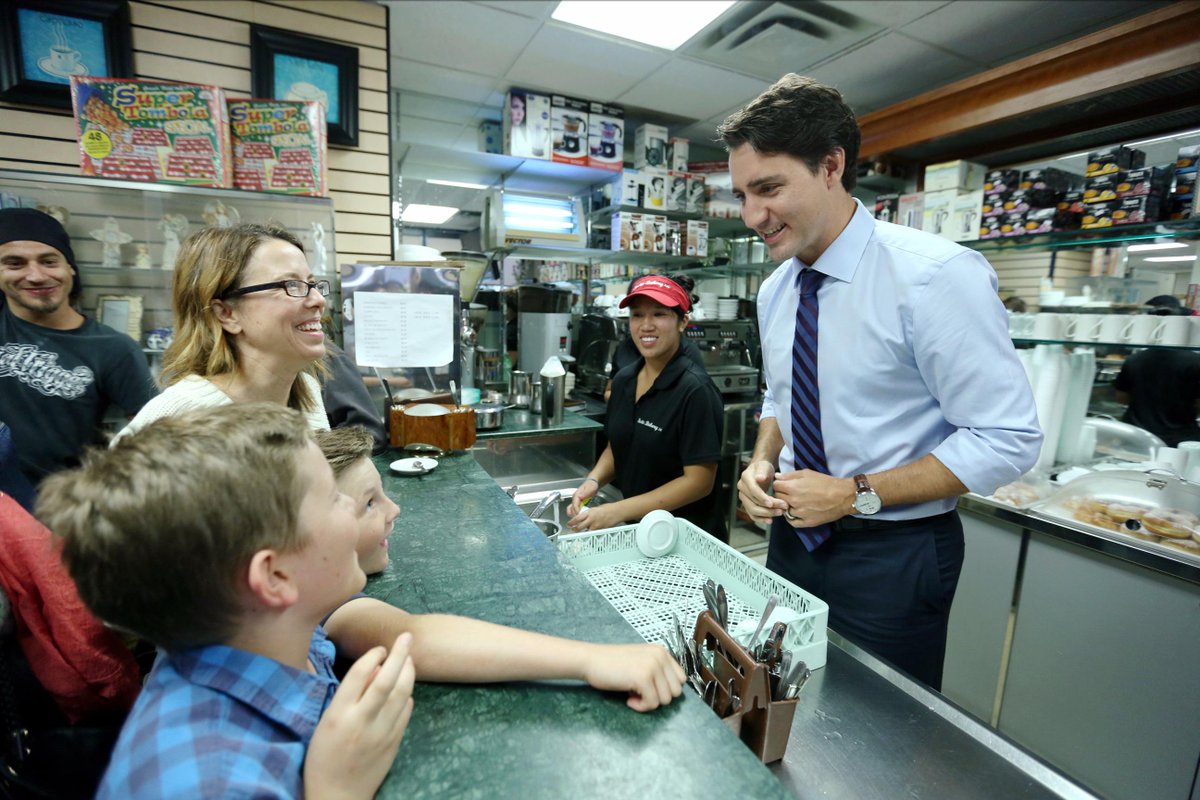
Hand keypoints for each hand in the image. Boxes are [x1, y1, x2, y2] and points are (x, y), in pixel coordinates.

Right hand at [305, 633, 415, 799]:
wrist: (338, 795)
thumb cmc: (323, 757)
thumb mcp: (326, 723)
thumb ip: (348, 696)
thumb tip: (374, 669)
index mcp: (338, 715)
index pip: (359, 674)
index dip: (372, 656)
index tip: (379, 648)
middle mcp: (362, 721)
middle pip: (386, 679)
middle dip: (399, 653)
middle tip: (407, 636)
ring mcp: (381, 732)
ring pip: (402, 693)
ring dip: (408, 671)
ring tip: (410, 658)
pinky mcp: (394, 742)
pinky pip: (406, 711)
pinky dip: (407, 694)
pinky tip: (405, 687)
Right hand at [567, 480, 597, 516]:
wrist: (592, 483)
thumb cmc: (591, 485)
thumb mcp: (591, 487)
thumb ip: (586, 492)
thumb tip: (580, 496)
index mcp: (577, 494)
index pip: (574, 504)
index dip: (576, 510)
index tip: (578, 515)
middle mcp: (575, 498)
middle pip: (572, 508)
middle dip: (574, 514)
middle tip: (579, 519)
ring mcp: (576, 500)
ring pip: (571, 509)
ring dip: (574, 514)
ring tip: (578, 519)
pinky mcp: (578, 502)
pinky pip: (575, 509)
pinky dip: (575, 513)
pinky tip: (579, 517)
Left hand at [567, 502, 623, 531]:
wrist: (616, 512)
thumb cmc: (607, 509)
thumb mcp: (595, 509)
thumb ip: (587, 513)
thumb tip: (581, 517)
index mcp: (590, 513)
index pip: (577, 518)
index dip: (571, 522)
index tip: (568, 524)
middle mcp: (592, 520)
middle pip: (579, 527)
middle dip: (574, 529)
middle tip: (572, 529)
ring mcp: (596, 526)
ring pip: (585, 532)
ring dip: (581, 532)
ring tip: (579, 532)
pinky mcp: (600, 530)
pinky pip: (593, 533)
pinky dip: (590, 533)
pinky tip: (589, 532)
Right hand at [580, 643, 685, 711]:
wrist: (591, 660)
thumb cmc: (612, 664)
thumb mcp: (641, 662)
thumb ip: (657, 672)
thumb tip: (670, 693)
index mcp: (661, 652)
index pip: (681, 679)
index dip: (666, 689)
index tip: (649, 690)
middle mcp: (660, 657)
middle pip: (676, 691)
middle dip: (658, 698)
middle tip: (641, 695)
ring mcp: (652, 666)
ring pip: (665, 700)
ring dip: (649, 703)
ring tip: (633, 696)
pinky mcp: (643, 678)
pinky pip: (652, 703)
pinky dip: (641, 707)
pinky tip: (629, 699)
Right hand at [737, 460, 786, 522]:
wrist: (760, 472)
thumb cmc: (763, 468)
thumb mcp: (764, 467)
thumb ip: (762, 472)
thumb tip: (759, 478)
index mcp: (745, 478)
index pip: (753, 490)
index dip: (761, 497)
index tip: (772, 503)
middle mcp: (742, 489)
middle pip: (753, 503)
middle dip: (768, 508)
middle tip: (782, 509)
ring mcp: (744, 498)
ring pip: (753, 510)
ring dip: (766, 514)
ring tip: (779, 513)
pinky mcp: (747, 504)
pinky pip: (752, 514)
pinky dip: (761, 519)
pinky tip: (770, 520)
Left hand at [772, 470, 852, 527]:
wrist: (842, 496)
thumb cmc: (825, 482)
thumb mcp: (807, 473)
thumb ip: (790, 475)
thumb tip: (777, 477)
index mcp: (792, 488)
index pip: (775, 486)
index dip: (780, 484)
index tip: (785, 484)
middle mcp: (793, 502)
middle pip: (778, 498)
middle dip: (782, 494)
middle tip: (791, 492)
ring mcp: (799, 514)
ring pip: (784, 510)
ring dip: (788, 505)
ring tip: (797, 501)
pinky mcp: (806, 522)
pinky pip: (792, 522)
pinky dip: (792, 517)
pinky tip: (797, 512)